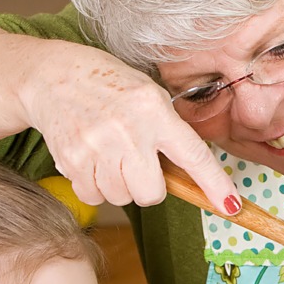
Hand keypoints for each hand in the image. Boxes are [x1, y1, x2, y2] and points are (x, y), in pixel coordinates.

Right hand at [16, 41, 238, 211]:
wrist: (52, 76)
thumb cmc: (109, 87)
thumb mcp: (149, 97)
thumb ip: (169, 133)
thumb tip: (191, 178)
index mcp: (154, 110)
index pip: (193, 156)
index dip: (214, 185)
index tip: (231, 206)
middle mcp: (127, 130)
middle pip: (151, 193)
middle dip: (148, 186)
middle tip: (137, 163)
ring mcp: (96, 146)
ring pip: (122, 198)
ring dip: (120, 185)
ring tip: (110, 154)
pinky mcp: (70, 160)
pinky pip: (93, 196)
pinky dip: (95, 185)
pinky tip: (91, 159)